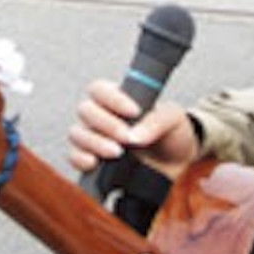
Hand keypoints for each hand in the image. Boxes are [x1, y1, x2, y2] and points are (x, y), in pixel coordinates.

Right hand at [68, 80, 200, 179]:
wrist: (179, 164)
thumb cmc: (173, 134)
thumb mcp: (173, 119)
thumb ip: (156, 121)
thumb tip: (134, 136)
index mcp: (118, 99)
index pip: (100, 89)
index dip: (112, 99)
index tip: (134, 112)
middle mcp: (102, 116)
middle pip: (85, 110)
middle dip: (106, 124)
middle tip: (127, 137)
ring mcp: (95, 139)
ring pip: (77, 134)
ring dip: (94, 143)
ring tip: (118, 153)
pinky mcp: (93, 162)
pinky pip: (74, 157)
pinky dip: (81, 160)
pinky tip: (95, 163)